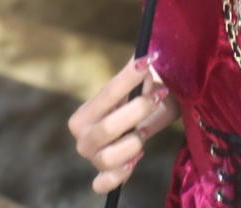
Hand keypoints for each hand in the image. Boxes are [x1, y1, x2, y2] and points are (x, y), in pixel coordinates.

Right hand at [68, 53, 179, 193]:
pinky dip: (117, 176)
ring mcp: (93, 159)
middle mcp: (83, 138)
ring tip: (143, 134)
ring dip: (132, 145)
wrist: (140, 124)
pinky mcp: (105, 176)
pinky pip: (104, 183)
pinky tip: (132, 162)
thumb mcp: (140, 84)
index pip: (107, 94)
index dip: (128, 79)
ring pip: (109, 158)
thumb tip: (146, 56)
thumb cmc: (139, 101)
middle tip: (157, 97)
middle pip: (107, 129)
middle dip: (136, 112)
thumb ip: (138, 72)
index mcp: (83, 114)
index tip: (147, 63)